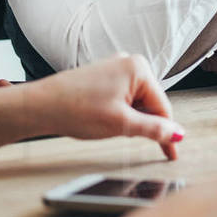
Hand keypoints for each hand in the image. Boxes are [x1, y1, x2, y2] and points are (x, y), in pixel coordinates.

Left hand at [31, 54, 184, 160]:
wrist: (41, 106)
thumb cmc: (75, 108)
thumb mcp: (121, 125)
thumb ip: (154, 129)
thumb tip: (176, 133)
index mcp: (138, 68)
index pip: (162, 106)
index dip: (167, 133)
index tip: (171, 153)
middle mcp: (128, 62)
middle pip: (150, 103)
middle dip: (144, 124)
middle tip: (128, 138)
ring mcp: (115, 68)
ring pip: (136, 102)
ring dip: (130, 119)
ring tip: (109, 127)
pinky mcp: (104, 76)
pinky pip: (123, 98)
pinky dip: (120, 113)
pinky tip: (104, 120)